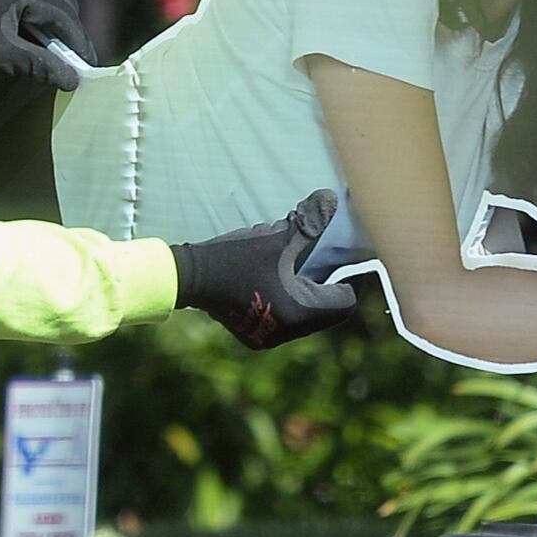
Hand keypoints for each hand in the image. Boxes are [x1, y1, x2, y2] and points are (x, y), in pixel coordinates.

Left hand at [0, 0, 89, 95]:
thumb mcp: (8, 58)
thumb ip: (44, 65)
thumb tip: (75, 80)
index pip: (60, 13)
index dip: (77, 40)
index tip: (88, 63)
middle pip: (58, 3)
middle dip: (68, 33)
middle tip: (76, 60)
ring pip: (46, 2)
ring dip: (54, 28)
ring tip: (60, 55)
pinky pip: (31, 2)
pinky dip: (38, 23)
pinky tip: (40, 43)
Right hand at [172, 190, 361, 349]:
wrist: (190, 278)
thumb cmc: (235, 257)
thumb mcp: (275, 238)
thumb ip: (308, 222)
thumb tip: (332, 198)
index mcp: (300, 312)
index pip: (345, 302)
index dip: (346, 279)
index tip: (337, 260)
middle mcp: (289, 332)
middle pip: (328, 312)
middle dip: (325, 287)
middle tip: (315, 262)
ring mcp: (271, 338)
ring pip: (307, 318)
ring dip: (306, 296)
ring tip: (292, 271)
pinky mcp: (257, 338)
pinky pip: (287, 323)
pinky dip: (288, 305)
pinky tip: (273, 284)